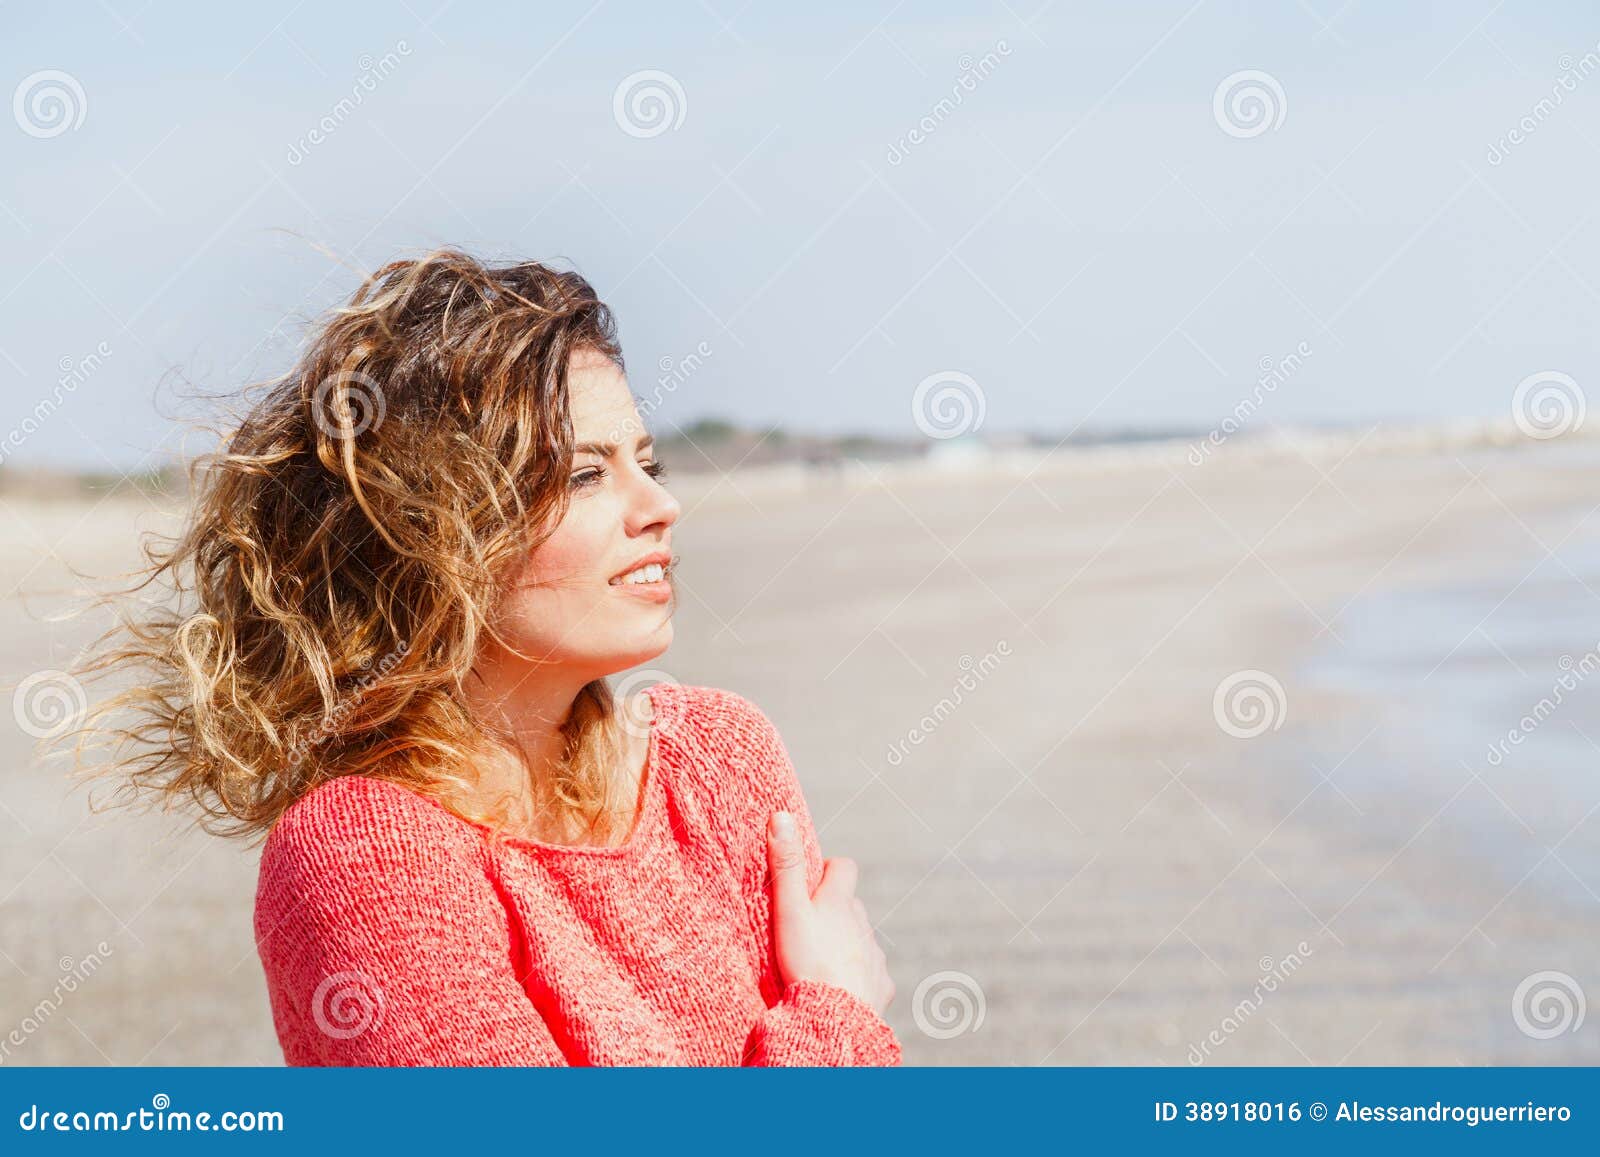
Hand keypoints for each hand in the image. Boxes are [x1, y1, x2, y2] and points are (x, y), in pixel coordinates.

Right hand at [766, 810, 894, 1015]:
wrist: (836, 1017)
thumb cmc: (808, 961)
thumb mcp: (788, 911)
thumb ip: (785, 866)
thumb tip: (781, 815)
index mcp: (841, 902)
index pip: (844, 866)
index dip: (828, 869)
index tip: (810, 883)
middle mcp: (863, 924)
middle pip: (852, 904)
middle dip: (834, 909)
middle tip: (807, 926)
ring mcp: (875, 955)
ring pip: (862, 938)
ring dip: (846, 942)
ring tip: (821, 960)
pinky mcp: (882, 984)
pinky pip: (873, 973)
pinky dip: (860, 975)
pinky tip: (842, 988)